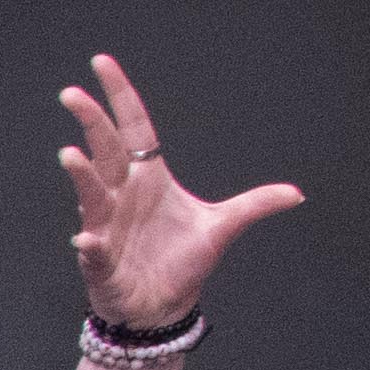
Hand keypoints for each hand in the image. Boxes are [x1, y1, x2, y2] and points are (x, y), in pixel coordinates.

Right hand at [56, 54, 302, 335]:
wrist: (163, 305)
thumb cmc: (182, 261)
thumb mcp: (222, 227)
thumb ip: (254, 204)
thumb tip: (298, 193)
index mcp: (148, 178)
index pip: (132, 128)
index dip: (120, 96)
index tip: (102, 63)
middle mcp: (122, 195)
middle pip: (104, 150)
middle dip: (90, 122)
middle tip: (72, 93)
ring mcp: (107, 226)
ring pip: (91, 195)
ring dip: (81, 176)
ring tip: (70, 155)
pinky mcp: (102, 261)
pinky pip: (93, 250)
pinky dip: (89, 246)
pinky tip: (86, 241)